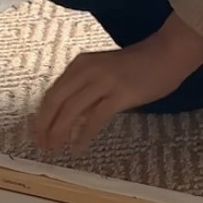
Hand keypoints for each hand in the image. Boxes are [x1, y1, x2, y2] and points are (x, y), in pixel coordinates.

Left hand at [32, 14, 202, 154]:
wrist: (167, 54)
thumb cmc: (138, 65)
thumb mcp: (102, 73)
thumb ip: (85, 93)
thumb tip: (70, 120)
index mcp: (79, 65)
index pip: (51, 94)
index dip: (40, 116)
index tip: (36, 134)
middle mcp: (85, 71)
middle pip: (54, 102)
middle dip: (44, 126)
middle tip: (42, 146)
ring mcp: (102, 81)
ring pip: (70, 111)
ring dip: (59, 133)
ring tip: (56, 149)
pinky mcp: (119, 94)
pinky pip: (95, 119)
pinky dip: (83, 135)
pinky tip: (78, 147)